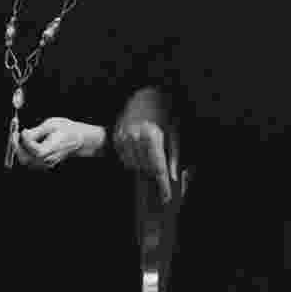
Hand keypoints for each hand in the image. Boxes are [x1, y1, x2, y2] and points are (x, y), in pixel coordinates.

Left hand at [13, 117, 104, 169]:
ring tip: (22, 137)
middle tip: (14, 134)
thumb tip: (23, 134)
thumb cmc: (66, 129)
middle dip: (17, 147)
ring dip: (21, 150)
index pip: (34, 149)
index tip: (23, 129)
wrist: (78, 139)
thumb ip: (36, 131)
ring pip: (26, 161)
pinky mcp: (45, 165)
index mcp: (52, 149)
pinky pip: (30, 161)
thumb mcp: (52, 124)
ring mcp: (47, 164)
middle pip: (27, 159)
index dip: (25, 140)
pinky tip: (29, 143)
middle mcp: (49, 159)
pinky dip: (25, 153)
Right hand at [113, 87, 178, 202]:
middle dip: (155, 175)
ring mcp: (124, 137)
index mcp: (153, 136)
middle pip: (145, 169)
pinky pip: (124, 158)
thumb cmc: (163, 114)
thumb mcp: (173, 133)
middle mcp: (136, 137)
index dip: (163, 185)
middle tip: (161, 176)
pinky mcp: (116, 137)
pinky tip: (140, 152)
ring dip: (143, 168)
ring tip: (151, 159)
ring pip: (133, 166)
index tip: (166, 196)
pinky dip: (133, 160)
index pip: (158, 168)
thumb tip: (173, 177)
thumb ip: (173, 157)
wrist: (145, 95)